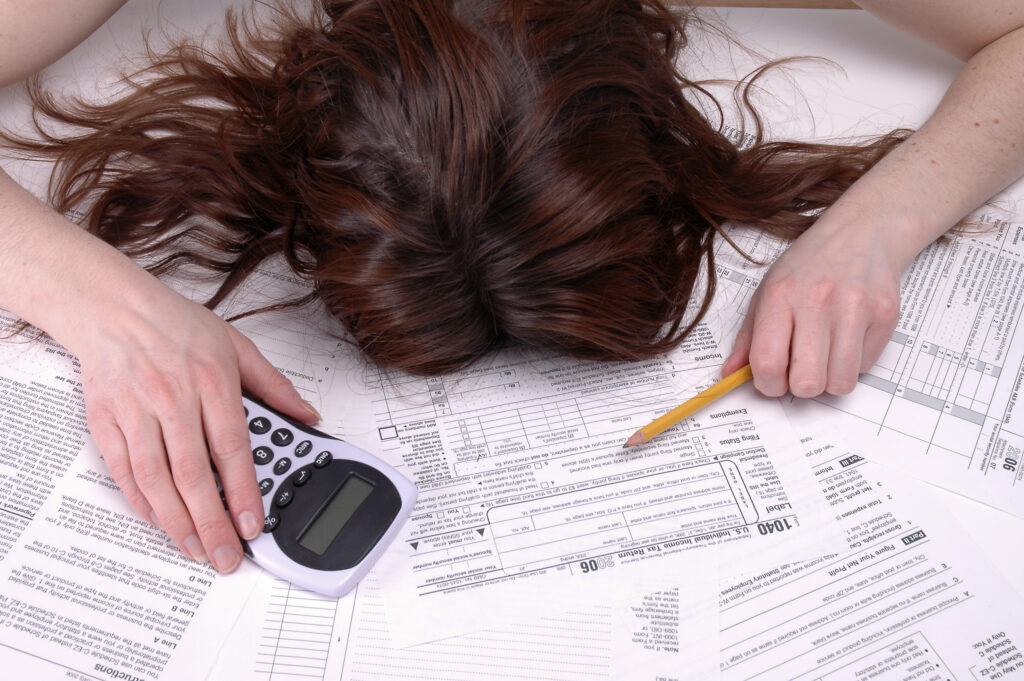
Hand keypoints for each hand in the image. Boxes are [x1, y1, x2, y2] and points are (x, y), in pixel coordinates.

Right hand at [76, 282, 318, 571]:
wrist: (113, 307)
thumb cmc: (177, 325)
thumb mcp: (237, 345)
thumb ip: (274, 386)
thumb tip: (308, 415)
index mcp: (212, 382)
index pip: (233, 449)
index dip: (245, 492)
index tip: (254, 524)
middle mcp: (173, 399)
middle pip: (194, 474)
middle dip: (212, 522)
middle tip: (226, 555)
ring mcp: (136, 412)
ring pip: (156, 479)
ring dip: (176, 521)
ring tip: (195, 548)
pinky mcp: (106, 421)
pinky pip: (124, 471)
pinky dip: (141, 502)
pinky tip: (159, 522)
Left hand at [721, 215, 902, 397]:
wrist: (861, 233)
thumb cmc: (809, 265)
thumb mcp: (767, 292)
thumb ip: (748, 338)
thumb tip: (730, 374)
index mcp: (780, 296)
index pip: (767, 364)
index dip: (768, 385)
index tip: (773, 380)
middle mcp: (817, 301)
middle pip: (807, 382)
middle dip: (801, 386)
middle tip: (800, 368)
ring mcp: (855, 308)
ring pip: (840, 383)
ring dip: (830, 379)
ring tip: (825, 354)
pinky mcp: (885, 316)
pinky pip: (865, 368)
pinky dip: (853, 363)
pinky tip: (847, 337)